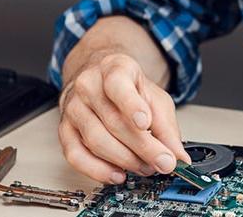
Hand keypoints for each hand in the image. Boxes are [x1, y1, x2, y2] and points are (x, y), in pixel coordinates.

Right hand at [58, 53, 190, 183]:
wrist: (101, 82)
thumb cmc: (129, 89)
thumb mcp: (155, 98)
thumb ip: (167, 127)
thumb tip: (178, 157)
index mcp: (113, 68)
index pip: (118, 84)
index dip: (131, 105)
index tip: (145, 123)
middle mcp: (88, 85)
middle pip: (113, 121)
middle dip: (142, 147)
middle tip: (162, 162)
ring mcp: (73, 108)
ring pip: (96, 141)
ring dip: (125, 160)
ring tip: (145, 167)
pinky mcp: (64, 130)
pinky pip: (76, 155)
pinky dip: (98, 170)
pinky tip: (117, 175)